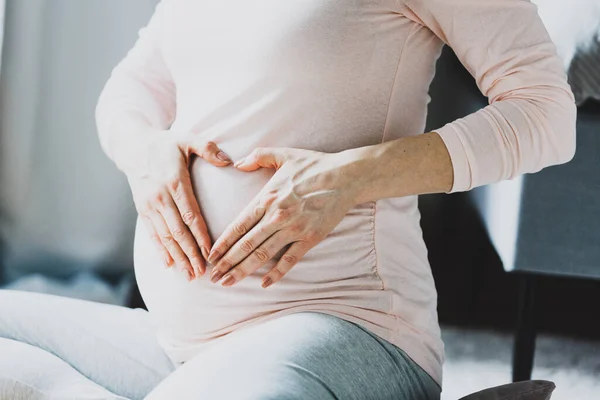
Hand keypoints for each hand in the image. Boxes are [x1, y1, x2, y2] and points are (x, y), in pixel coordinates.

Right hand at [121, 129, 231, 280]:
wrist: (133, 147)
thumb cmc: (166, 144)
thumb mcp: (187, 139)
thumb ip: (208, 148)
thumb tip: (228, 161)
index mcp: (174, 182)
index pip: (190, 214)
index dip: (200, 235)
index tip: (210, 252)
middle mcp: (160, 197)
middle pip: (177, 231)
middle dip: (190, 254)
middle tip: (202, 273)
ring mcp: (149, 206)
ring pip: (165, 236)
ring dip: (177, 257)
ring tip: (189, 275)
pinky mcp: (142, 210)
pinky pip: (152, 234)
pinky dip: (160, 251)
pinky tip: (169, 265)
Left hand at [207, 147, 367, 287]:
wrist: (346, 176)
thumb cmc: (314, 165)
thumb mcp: (283, 154)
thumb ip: (257, 156)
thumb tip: (238, 163)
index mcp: (266, 198)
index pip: (238, 225)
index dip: (222, 243)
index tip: (210, 256)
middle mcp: (276, 216)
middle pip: (245, 244)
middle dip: (227, 262)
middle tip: (213, 277)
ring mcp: (293, 229)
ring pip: (262, 254)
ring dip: (243, 270)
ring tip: (228, 283)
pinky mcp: (310, 238)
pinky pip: (290, 260)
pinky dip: (277, 274)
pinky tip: (264, 284)